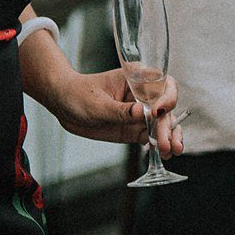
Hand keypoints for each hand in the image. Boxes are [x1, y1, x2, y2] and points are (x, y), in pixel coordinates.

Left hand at [50, 63, 181, 152]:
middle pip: (166, 109)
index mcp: (137, 79)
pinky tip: (164, 155)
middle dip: (169, 126)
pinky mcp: (135, 128)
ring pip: (163, 124)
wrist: (63, 104)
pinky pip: (152, 136)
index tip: (158, 112)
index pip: (163, 85)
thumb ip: (119, 110)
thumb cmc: (78, 94)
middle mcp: (143, 95)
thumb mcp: (96, 104)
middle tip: (166, 144)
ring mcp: (140, 113)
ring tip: (171, 152)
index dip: (167, 98)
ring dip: (170, 138)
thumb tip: (142, 113)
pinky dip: (159, 145)